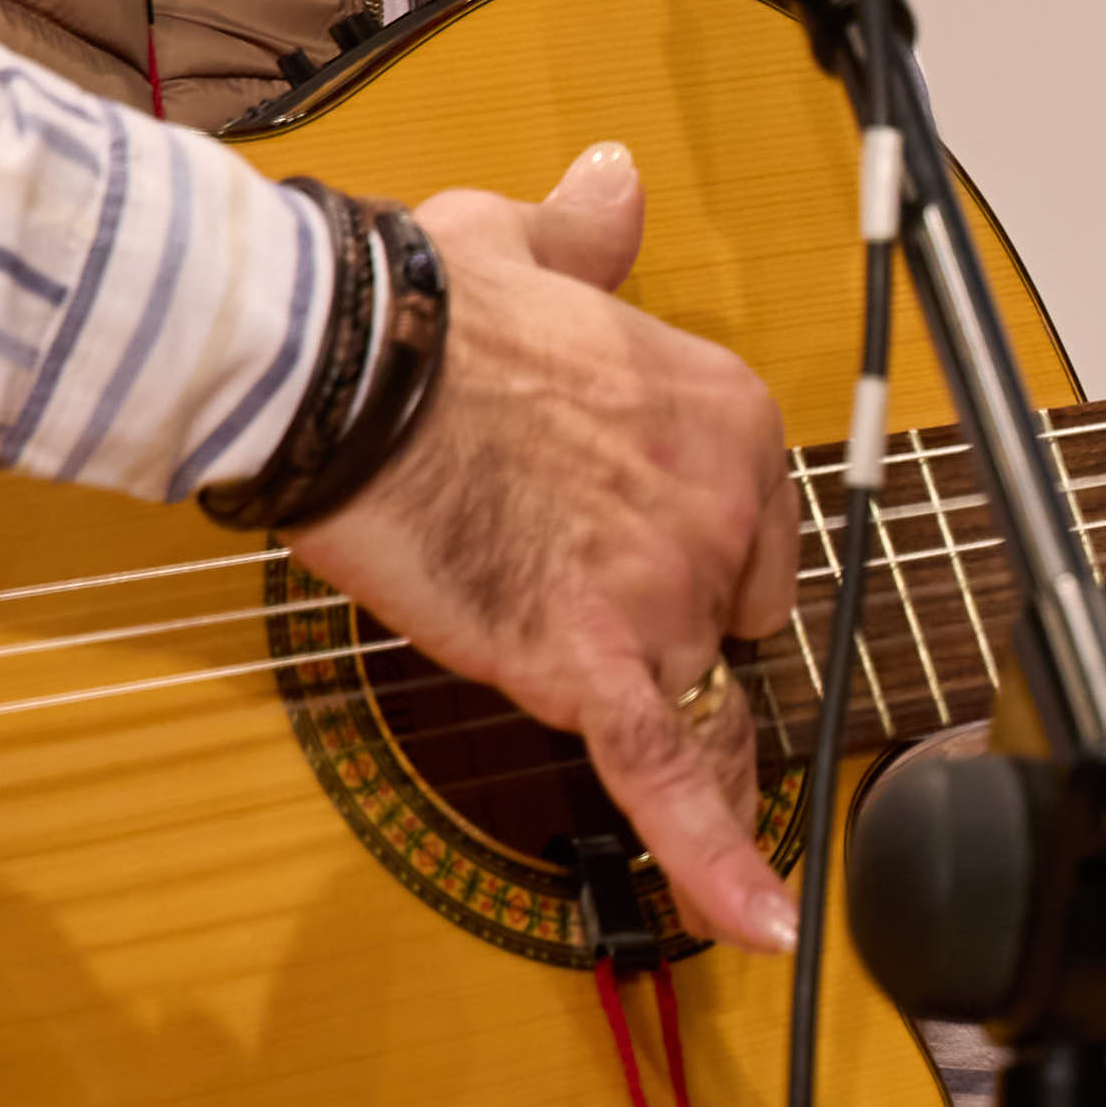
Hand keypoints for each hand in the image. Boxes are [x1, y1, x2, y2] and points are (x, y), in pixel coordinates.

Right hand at [278, 146, 805, 954]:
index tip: (625, 545)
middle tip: (566, 597)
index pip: (750, 530)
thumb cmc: (425, 305)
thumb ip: (586, 236)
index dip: (686, 551)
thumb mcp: (527, 241)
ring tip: (642, 754)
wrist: (347, 365)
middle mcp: (726, 508)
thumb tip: (612, 184)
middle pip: (723, 620)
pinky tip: (758, 922)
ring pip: (695, 702)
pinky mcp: (594, 668)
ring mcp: (666, 594)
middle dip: (661, 627)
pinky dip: (715, 858)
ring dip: (673, 733)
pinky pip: (667, 778)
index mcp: (727, 414)